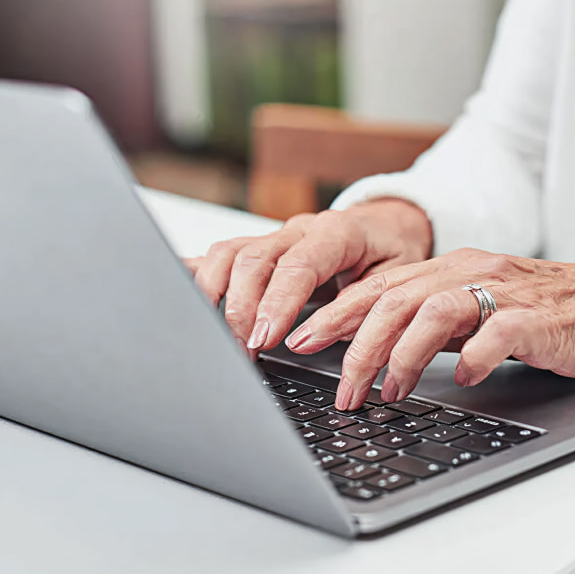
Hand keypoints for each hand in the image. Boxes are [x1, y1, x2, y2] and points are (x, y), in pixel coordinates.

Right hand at [183, 199, 431, 356]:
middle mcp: (298, 230)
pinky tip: (178, 292)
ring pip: (229, 254)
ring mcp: (274, 236)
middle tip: (244, 350)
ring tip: (220, 338)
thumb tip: (326, 334)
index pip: (298, 265)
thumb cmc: (392, 251)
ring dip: (216, 296)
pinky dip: (197, 274)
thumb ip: (362, 305)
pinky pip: (221, 255)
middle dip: (242, 309)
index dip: (277, 303)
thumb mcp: (395, 279)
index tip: (265, 337)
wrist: (387, 223)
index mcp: (337, 233)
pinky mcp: (259, 247)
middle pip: (254, 260)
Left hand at [283, 248, 574, 410]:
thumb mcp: (480, 314)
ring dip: (401, 355)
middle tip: (336, 388)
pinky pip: (498, 331)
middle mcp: (472, 272)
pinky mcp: (540, 318)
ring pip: (433, 312)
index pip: (380, 287)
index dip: (334, 314)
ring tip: (385, 391)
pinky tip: (466, 378)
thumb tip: (376, 355)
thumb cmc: (552, 317)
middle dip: (354, 344)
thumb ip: (434, 326)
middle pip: (394, 300)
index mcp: (452, 270)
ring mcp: (506, 293)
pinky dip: (476, 355)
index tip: (297, 341)